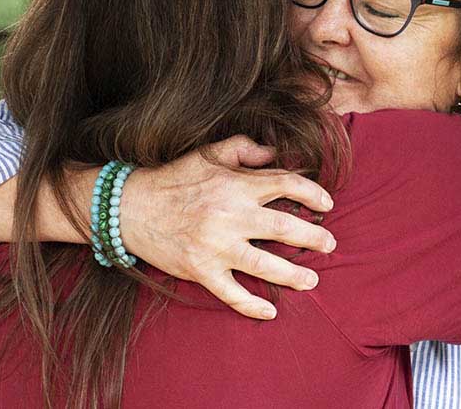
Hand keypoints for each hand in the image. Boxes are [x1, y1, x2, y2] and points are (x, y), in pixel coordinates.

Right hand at [119, 135, 336, 319]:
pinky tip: (270, 311)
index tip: (326, 204)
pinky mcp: (201, 270)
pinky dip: (252, 305)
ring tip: (312, 279)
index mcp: (235, 184)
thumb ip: (245, 150)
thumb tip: (277, 154)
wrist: (130, 207)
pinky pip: (232, 293)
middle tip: (330, 243)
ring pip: (265, 263)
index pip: (286, 184)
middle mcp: (230, 215)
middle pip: (284, 226)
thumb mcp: (208, 154)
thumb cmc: (173, 178)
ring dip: (294, 274)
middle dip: (313, 236)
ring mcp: (216, 246)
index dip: (312, 193)